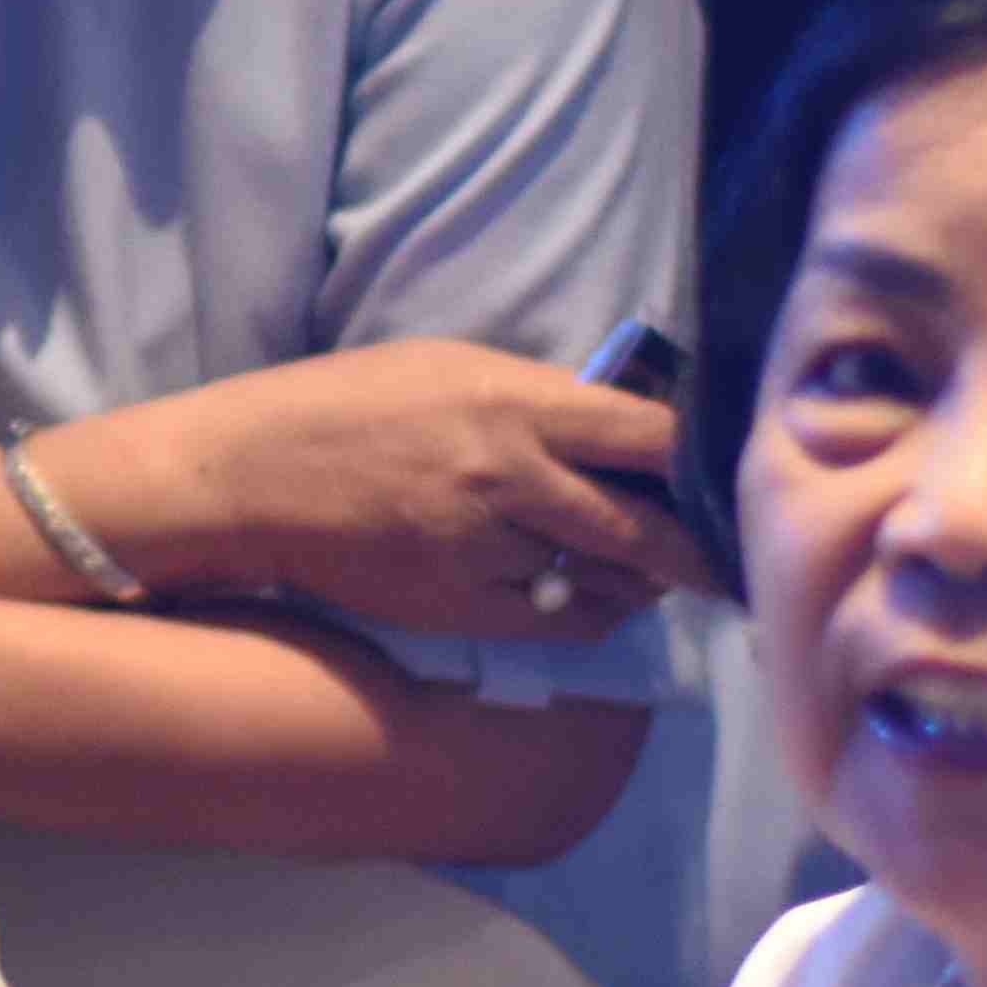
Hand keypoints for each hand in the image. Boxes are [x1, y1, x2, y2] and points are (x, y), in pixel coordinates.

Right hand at [87, 342, 718, 637]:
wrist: (249, 476)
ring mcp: (484, 548)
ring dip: (642, 578)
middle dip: (703, 551)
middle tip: (737, 560)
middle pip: (649, 528)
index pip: (655, 436)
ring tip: (657, 569)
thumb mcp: (448, 367)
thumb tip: (619, 418)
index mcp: (517, 403)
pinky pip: (557, 619)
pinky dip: (588, 610)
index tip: (735, 475)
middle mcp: (513, 478)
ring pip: (607, 580)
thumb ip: (538, 396)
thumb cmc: (346, 405)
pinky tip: (591, 594)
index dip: (709, 461)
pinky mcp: (457, 604)